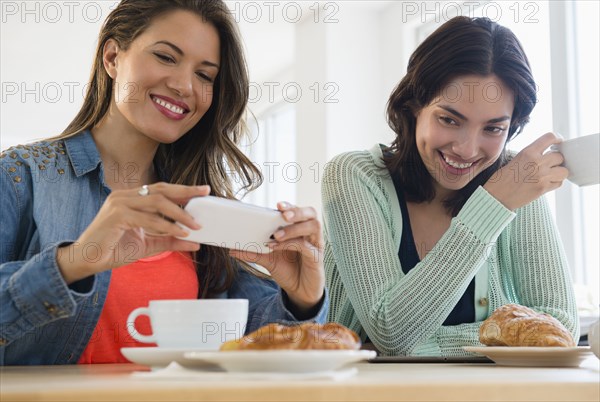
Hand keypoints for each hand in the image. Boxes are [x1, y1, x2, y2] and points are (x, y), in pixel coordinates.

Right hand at [57, 183, 208, 283]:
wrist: (87, 261)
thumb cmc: (114, 249)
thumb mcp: (149, 244)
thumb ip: (171, 240)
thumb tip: (195, 242)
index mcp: (131, 198)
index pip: (161, 189)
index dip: (182, 189)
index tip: (203, 190)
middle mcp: (125, 196)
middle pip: (161, 189)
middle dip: (186, 191)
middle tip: (205, 193)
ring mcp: (119, 203)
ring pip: (157, 202)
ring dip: (179, 213)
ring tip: (195, 224)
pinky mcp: (117, 215)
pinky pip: (149, 219)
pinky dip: (167, 226)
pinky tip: (180, 232)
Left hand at [229, 202, 324, 312]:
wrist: (300, 291)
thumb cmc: (288, 271)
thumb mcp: (268, 260)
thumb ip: (253, 252)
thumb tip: (232, 250)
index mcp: (299, 229)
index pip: (297, 211)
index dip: (289, 205)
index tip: (277, 204)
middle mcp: (310, 234)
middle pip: (310, 213)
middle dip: (296, 211)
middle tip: (282, 214)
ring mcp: (315, 245)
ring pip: (313, 226)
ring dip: (294, 228)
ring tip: (276, 234)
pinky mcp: (317, 258)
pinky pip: (306, 246)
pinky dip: (291, 244)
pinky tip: (277, 247)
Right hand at [484, 132, 567, 209]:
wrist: (496, 197)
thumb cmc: (501, 179)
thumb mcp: (515, 160)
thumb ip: (532, 155)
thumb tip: (547, 154)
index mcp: (528, 152)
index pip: (550, 137)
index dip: (557, 138)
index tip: (559, 142)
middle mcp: (536, 162)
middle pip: (560, 156)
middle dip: (556, 160)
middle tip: (550, 163)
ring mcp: (541, 176)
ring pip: (564, 171)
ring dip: (559, 172)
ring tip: (550, 174)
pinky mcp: (543, 189)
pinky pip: (559, 183)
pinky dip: (555, 182)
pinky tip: (546, 182)